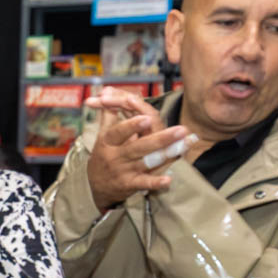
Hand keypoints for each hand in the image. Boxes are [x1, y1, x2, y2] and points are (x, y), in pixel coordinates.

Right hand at [82, 88, 190, 211]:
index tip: (146, 117)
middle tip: (180, 130)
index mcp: (108, 142)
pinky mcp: (130, 185)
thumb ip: (108, 113)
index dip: (132, 125)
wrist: (94, 187)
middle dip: (160, 139)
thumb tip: (108, 90)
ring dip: (165, 155)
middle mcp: (116, 156)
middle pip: (139, 147)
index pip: (119, 132)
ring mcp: (124, 171)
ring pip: (146, 162)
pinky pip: (144, 184)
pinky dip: (155, 183)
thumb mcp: (102, 135)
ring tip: (183, 146)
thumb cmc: (103, 155)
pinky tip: (168, 181)